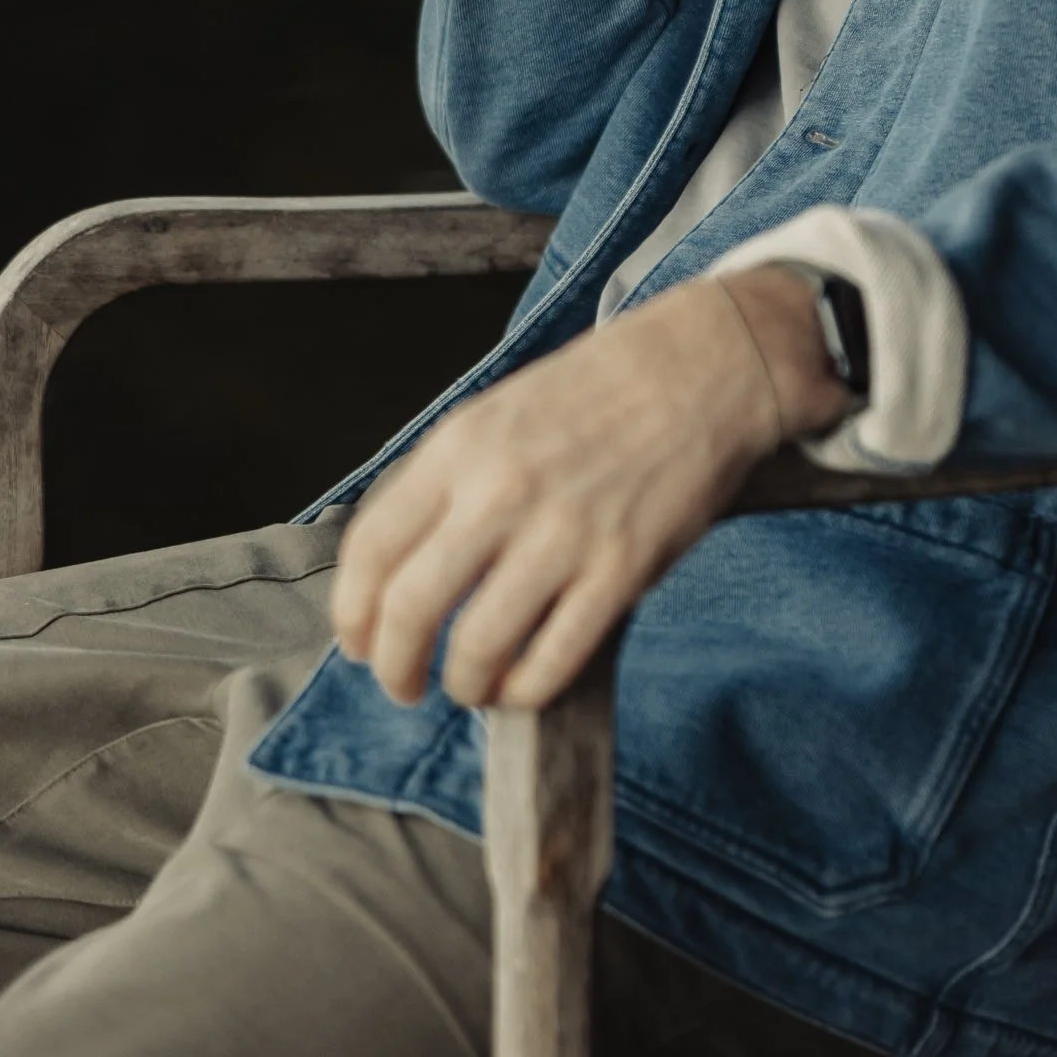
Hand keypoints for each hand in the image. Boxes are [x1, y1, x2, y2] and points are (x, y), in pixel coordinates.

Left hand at [328, 269, 848, 712]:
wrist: (703, 367)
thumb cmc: (600, 391)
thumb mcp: (498, 412)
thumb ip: (444, 481)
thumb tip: (397, 565)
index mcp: (460, 447)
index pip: (371, 548)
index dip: (352, 613)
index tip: (359, 641)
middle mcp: (501, 491)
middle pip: (410, 609)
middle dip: (394, 666)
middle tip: (403, 683)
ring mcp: (563, 534)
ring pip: (477, 647)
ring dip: (463, 684)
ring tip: (471, 685)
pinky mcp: (621, 569)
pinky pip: (553, 659)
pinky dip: (526, 689)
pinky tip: (523, 684)